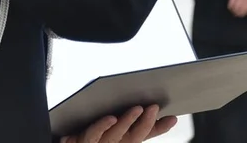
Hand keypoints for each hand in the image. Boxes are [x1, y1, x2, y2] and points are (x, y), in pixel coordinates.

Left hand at [61, 105, 176, 142]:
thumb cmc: (89, 137)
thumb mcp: (113, 129)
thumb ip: (136, 124)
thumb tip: (163, 114)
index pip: (140, 136)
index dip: (156, 127)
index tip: (172, 117)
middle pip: (129, 137)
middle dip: (142, 122)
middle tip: (152, 107)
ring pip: (111, 136)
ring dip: (125, 121)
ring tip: (136, 108)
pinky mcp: (74, 142)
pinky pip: (85, 136)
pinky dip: (98, 127)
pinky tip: (108, 118)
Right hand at [228, 0, 246, 16]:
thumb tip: (246, 4)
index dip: (244, 12)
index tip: (241, 15)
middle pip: (242, 7)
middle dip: (238, 12)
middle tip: (235, 14)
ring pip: (236, 6)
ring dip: (234, 9)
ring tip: (232, 11)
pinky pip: (232, 1)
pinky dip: (230, 5)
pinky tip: (229, 7)